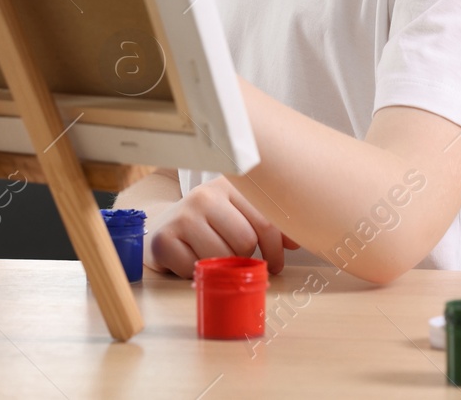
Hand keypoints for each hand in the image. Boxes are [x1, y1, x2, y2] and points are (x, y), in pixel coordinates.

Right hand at [145, 176, 298, 277]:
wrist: (164, 226)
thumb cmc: (211, 223)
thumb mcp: (240, 214)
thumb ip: (269, 223)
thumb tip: (296, 239)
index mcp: (230, 185)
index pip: (265, 222)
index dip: (275, 250)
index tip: (275, 263)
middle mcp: (205, 195)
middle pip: (245, 242)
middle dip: (246, 258)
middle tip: (239, 260)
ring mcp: (182, 215)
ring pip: (222, 257)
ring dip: (223, 268)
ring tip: (216, 259)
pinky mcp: (164, 239)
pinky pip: (196, 270)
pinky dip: (199, 274)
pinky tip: (194, 262)